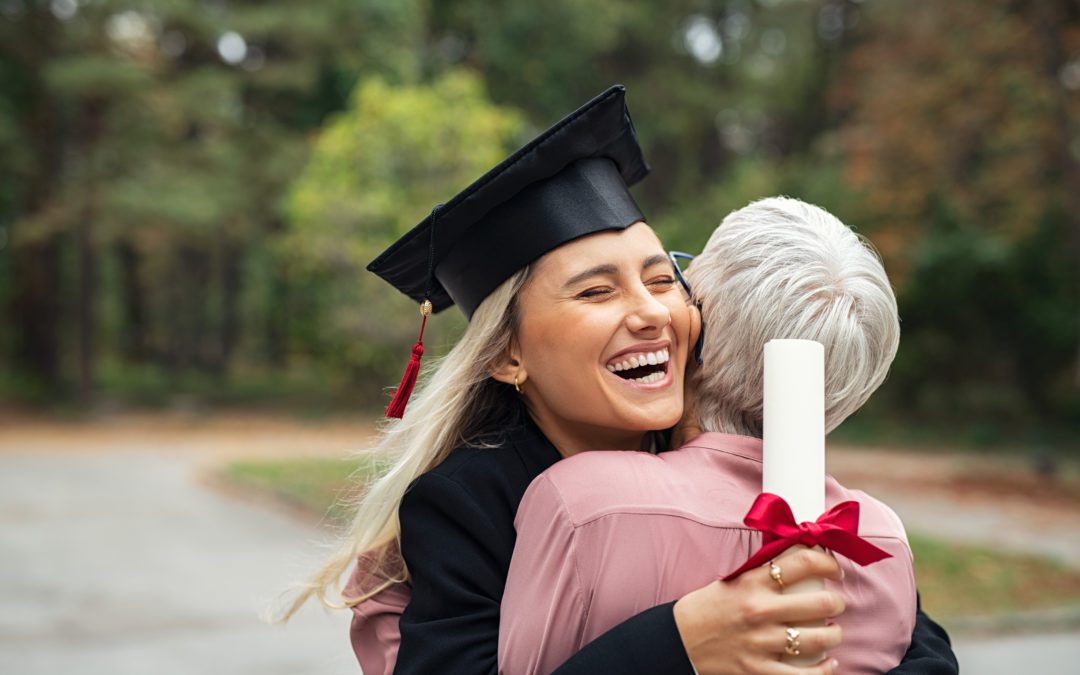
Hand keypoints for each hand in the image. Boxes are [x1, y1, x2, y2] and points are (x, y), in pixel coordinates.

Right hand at [673, 548, 845, 674]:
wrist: (679, 640)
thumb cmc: (707, 607)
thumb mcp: (733, 580)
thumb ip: (764, 571)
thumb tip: (801, 560)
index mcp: (752, 582)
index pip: (804, 562)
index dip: (829, 563)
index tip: (834, 569)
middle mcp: (759, 610)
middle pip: (820, 603)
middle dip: (836, 603)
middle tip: (835, 604)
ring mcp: (760, 642)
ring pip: (818, 640)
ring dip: (833, 635)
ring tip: (832, 632)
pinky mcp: (758, 670)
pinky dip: (823, 671)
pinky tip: (827, 664)